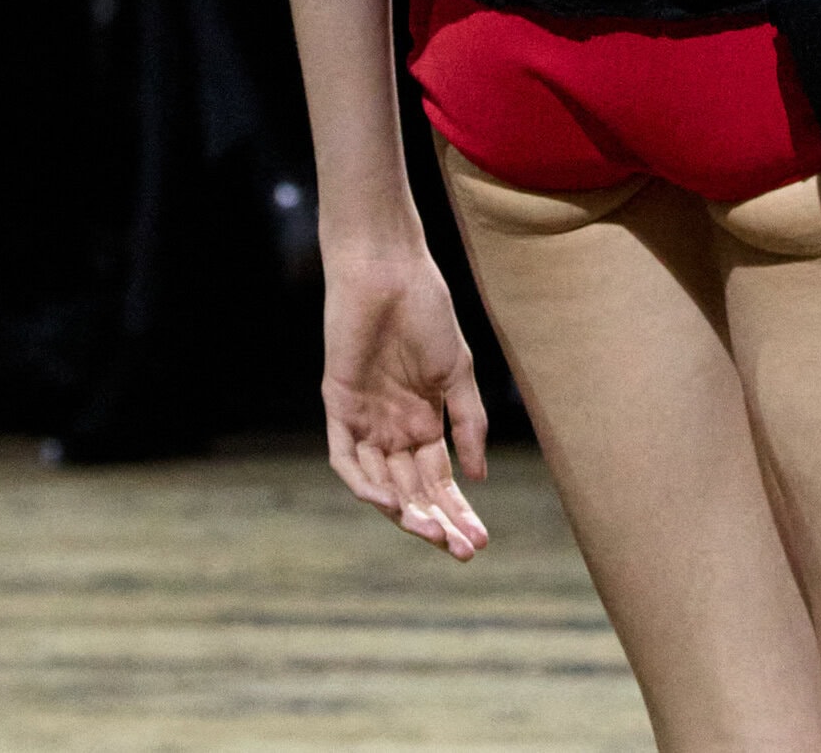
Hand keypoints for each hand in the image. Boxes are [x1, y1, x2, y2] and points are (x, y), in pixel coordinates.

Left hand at [321, 248, 489, 557]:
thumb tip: (477, 477)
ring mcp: (365, 420)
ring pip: (381, 484)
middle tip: (462, 550)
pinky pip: (347, 459)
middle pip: (413, 490)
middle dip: (437, 522)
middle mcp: (392, 428)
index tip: (481, 540)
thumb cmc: (427, 311)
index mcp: (423, 420)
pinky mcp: (339, 407)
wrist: (389, 270)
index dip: (458, 511)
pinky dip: (366, 485)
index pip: (439, 479)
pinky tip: (392, 502)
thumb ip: (467, 422)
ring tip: (433, 534)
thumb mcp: (458, 371)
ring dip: (406, 513)